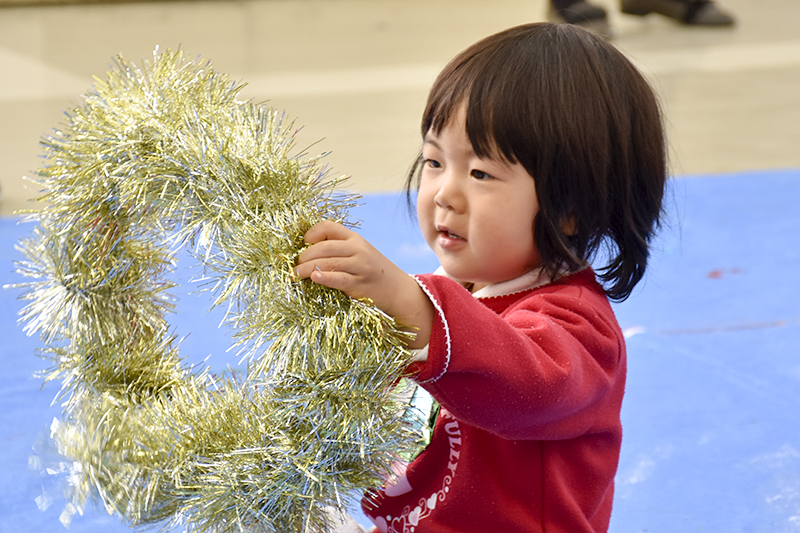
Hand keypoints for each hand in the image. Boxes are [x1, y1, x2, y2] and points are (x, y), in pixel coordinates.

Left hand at [295, 221, 432, 348]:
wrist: (398, 291)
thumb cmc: (372, 273)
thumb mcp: (359, 254)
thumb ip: (338, 251)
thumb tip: (305, 255)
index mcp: (355, 238)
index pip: (328, 227)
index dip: (311, 233)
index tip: (302, 243)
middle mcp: (358, 249)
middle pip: (324, 246)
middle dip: (304, 256)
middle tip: (294, 265)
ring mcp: (360, 266)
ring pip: (328, 262)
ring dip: (307, 268)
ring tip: (295, 274)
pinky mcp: (359, 284)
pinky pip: (338, 278)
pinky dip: (325, 277)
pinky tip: (314, 278)